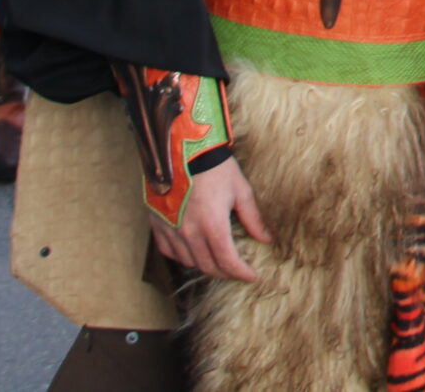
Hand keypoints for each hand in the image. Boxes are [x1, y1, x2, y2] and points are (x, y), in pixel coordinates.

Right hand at [151, 157, 271, 281]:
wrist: (181, 148)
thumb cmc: (214, 166)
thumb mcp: (240, 190)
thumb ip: (253, 218)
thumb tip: (266, 239)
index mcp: (212, 224)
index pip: (227, 261)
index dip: (241, 273)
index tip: (251, 276)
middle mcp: (188, 232)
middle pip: (208, 266)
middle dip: (226, 272)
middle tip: (237, 269)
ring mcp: (170, 230)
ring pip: (188, 262)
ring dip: (205, 265)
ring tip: (218, 260)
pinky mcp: (157, 224)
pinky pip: (168, 251)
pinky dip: (182, 256)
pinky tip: (192, 250)